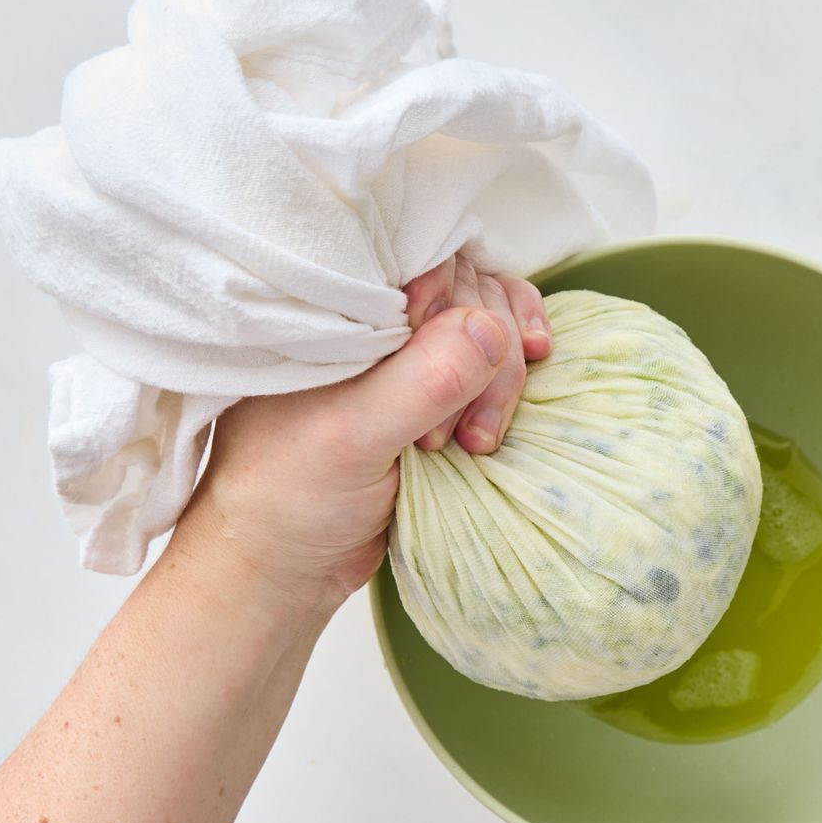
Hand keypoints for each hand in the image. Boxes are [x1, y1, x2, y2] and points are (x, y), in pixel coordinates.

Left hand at [170, 257, 551, 616]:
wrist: (285, 565)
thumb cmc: (290, 498)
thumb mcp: (353, 440)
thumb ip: (422, 383)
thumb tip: (491, 326)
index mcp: (334, 310)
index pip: (416, 257)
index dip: (451, 299)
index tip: (454, 365)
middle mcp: (372, 320)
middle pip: (467, 288)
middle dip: (486, 356)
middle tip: (462, 434)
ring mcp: (407, 353)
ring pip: (489, 318)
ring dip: (503, 372)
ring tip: (478, 441)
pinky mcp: (434, 387)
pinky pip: (493, 347)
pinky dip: (516, 356)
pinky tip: (535, 361)